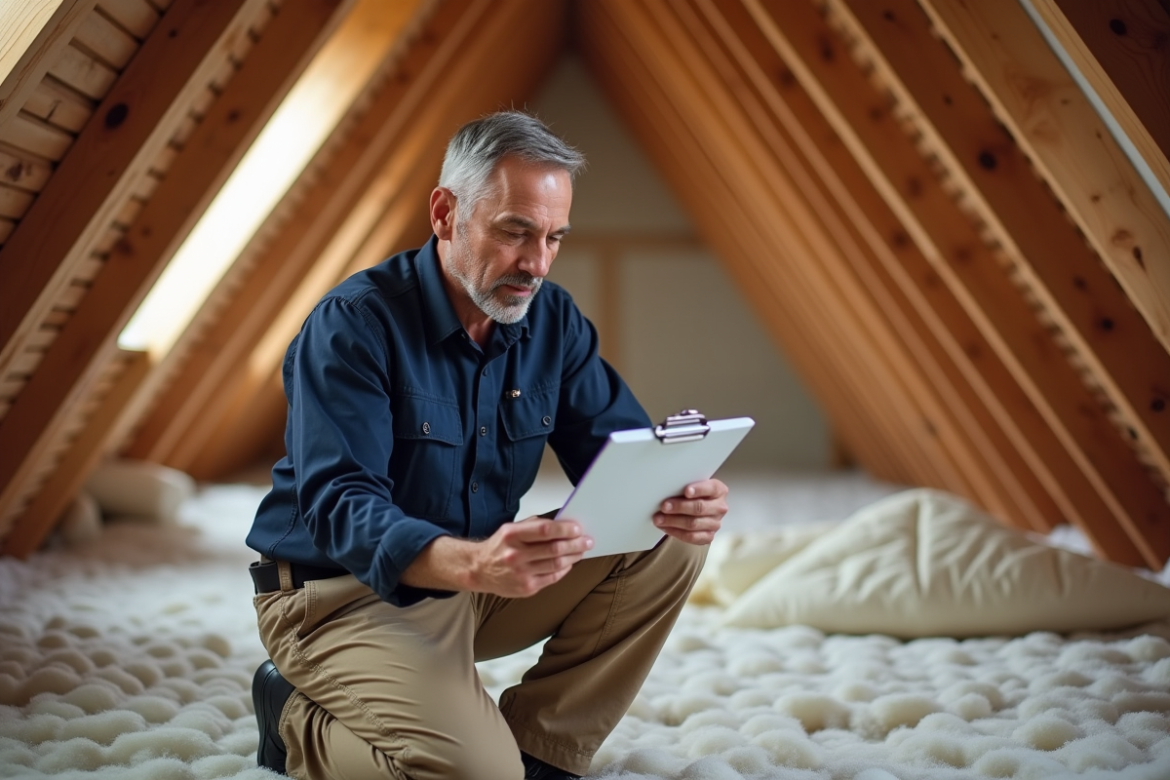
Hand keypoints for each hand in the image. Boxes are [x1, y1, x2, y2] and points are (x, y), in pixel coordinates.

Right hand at [467, 517, 593, 597]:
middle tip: (587, 541)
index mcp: (512, 535)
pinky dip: (564, 569)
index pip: (545, 531)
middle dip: (575, 544)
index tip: (577, 528)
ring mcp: (521, 573)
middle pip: (554, 549)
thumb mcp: (511, 529)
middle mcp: (516, 555)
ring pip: (556, 565)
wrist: (478, 570)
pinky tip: (569, 563)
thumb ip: (535, 526)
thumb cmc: (499, 547)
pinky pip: (553, 578)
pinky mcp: (526, 588)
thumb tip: (563, 524)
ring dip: (574, 557)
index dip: (565, 529)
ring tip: (581, 551)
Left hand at [653, 478, 728, 545]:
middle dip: (680, 507)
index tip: (686, 491)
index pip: (711, 488)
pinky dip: (676, 532)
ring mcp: (715, 523)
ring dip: (673, 521)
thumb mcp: (692, 485)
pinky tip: (665, 527)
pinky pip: (691, 537)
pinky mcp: (708, 536)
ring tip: (659, 519)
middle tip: (664, 506)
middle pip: (699, 507)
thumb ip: (684, 486)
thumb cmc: (693, 495)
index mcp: (719, 490)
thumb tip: (666, 489)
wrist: (697, 509)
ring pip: (693, 523)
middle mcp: (719, 507)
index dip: (699, 490)